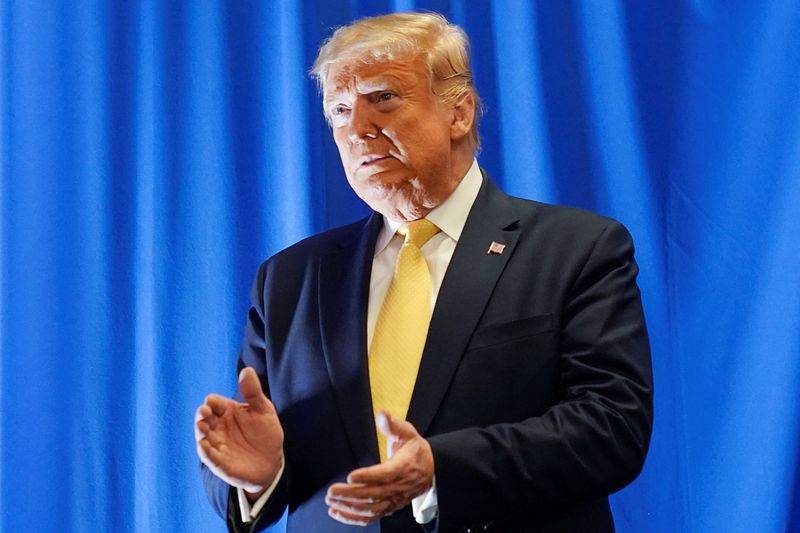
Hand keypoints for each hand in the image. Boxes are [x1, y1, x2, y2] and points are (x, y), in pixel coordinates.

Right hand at [195, 367, 283, 496]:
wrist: (272, 462)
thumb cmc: (266, 433)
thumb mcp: (263, 410)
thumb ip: (253, 392)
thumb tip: (246, 370)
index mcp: (227, 411)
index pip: (213, 403)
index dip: (211, 402)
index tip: (211, 402)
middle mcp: (218, 427)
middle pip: (203, 418)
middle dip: (201, 415)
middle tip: (204, 412)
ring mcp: (218, 445)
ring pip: (203, 436)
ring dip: (201, 432)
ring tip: (202, 427)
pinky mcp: (220, 462)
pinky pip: (209, 457)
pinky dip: (205, 451)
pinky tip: (203, 446)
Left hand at [325, 412, 433, 525]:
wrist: (430, 469)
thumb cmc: (415, 450)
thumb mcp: (408, 433)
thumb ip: (393, 425)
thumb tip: (382, 414)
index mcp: (403, 467)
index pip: (385, 475)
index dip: (368, 477)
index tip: (350, 476)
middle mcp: (399, 487)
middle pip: (374, 494)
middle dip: (351, 494)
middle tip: (332, 490)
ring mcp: (394, 500)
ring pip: (371, 509)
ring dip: (349, 507)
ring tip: (331, 500)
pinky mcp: (388, 508)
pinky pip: (371, 517)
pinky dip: (353, 518)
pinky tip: (337, 512)